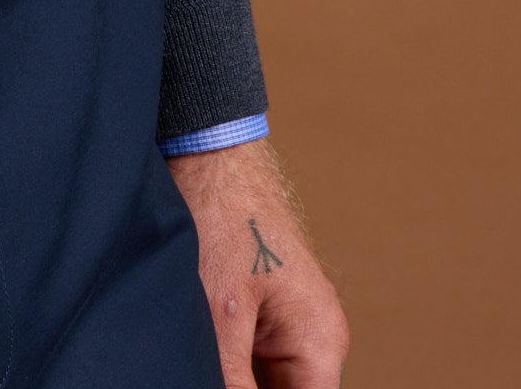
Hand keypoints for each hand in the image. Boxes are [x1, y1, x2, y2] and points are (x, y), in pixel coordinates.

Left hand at [167, 135, 348, 385]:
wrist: (206, 154)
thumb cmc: (221, 217)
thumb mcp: (220, 314)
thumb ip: (232, 382)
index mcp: (320, 341)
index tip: (226, 385)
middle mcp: (315, 339)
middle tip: (204, 370)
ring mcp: (289, 327)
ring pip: (267, 383)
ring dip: (236, 379)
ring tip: (201, 357)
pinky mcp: (263, 316)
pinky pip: (252, 364)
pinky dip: (229, 369)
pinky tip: (200, 356)